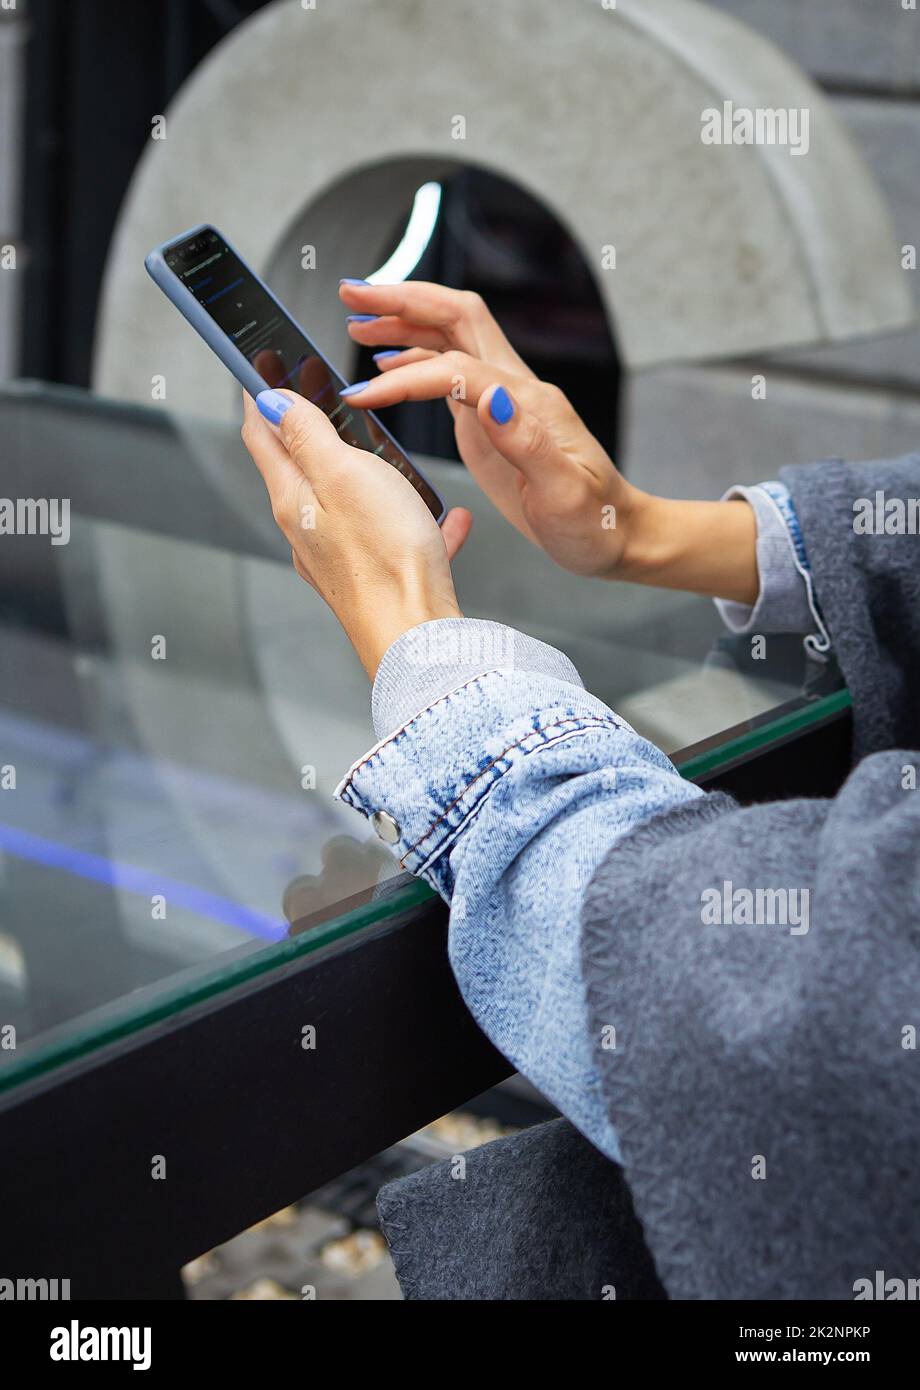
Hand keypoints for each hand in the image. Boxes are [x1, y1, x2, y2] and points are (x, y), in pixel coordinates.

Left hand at [240, 389, 470, 678]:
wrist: (416, 638)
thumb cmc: (384, 557)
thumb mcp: (342, 474)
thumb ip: (307, 435)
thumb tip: (271, 402)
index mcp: (294, 499)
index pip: (262, 435)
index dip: (258, 394)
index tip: (258, 363)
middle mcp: (309, 530)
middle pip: (300, 467)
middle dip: (309, 426)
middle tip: (318, 392)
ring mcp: (341, 558)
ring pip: (349, 502)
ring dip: (363, 471)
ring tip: (385, 451)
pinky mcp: (376, 580)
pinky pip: (395, 538)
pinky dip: (416, 521)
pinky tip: (449, 519)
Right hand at [339, 280, 758, 603]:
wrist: (617, 535)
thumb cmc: (593, 523)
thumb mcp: (564, 493)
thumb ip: (527, 443)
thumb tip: (490, 397)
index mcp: (526, 404)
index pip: (454, 367)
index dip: (404, 376)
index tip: (362, 394)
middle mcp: (514, 390)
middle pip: (456, 318)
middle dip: (403, 300)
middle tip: (352, 293)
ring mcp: (504, 402)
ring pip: (451, 340)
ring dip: (404, 324)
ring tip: (357, 321)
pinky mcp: (494, 422)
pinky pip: (451, 374)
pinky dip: (415, 363)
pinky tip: (388, 369)